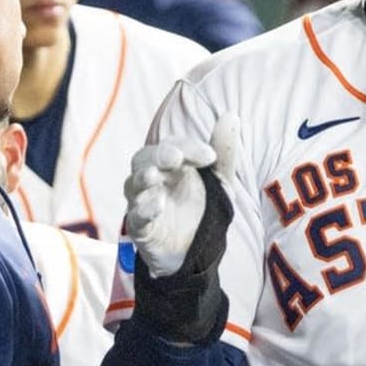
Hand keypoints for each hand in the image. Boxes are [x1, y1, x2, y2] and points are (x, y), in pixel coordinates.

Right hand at [124, 112, 239, 277]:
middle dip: (160, 155)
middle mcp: (153, 178)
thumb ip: (224, 152)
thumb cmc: (204, 207)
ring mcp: (143, 202)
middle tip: (176, 157)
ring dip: (144, 177)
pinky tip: (159, 205)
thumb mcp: (220, 181)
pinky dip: (146, 209)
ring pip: (133, 184)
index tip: (210, 156)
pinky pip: (136, 216)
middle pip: (145, 158)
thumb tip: (231, 115)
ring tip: (156, 175)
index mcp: (172, 164)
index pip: (174, 145)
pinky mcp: (141, 228)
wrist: (197, 251)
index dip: (189, 147)